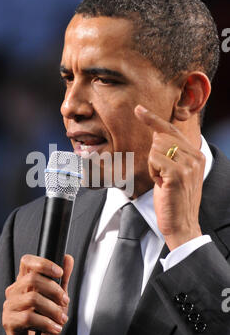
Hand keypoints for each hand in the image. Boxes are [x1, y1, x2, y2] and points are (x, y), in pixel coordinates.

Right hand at [2, 253, 73, 334]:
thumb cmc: (43, 321)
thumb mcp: (57, 300)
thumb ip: (62, 280)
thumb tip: (68, 258)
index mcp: (24, 281)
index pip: (27, 262)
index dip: (44, 263)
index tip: (60, 272)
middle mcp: (14, 291)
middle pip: (33, 279)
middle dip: (54, 290)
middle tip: (65, 301)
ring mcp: (10, 306)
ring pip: (33, 299)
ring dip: (53, 309)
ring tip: (62, 318)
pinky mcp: (9, 322)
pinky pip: (29, 318)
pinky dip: (46, 323)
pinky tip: (55, 328)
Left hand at [135, 105, 204, 250]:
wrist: (181, 225)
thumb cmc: (174, 200)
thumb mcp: (175, 173)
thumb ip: (171, 154)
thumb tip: (156, 135)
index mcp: (196, 154)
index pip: (171, 130)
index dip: (153, 119)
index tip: (138, 109)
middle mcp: (195, 156)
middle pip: (160, 137)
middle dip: (153, 156)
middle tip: (161, 176)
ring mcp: (188, 165)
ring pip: (156, 147)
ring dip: (153, 166)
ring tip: (163, 181)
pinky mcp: (178, 174)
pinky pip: (154, 159)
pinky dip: (152, 172)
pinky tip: (161, 185)